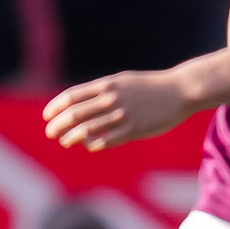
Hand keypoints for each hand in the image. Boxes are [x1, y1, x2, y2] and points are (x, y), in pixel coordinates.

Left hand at [43, 67, 200, 150]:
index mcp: (107, 85)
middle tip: (51, 133)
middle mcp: (112, 99)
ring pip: (86, 130)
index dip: (54, 108)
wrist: (182, 91)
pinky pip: (106, 141)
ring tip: (65, 142)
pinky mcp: (134, 129)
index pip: (71, 97)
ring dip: (70, 138)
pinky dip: (93, 145)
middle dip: (57, 125)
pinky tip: (89, 146)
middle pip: (74, 114)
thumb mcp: (124, 81)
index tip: (47, 117)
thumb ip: (103, 91)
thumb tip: (81, 103)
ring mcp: (122, 115)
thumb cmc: (152, 87)